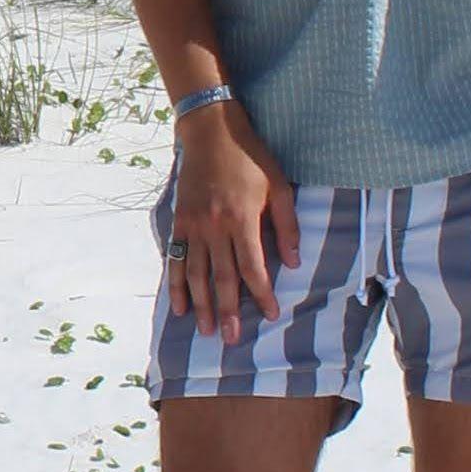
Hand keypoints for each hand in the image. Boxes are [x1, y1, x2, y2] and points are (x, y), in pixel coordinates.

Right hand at [167, 101, 297, 342]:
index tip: (270, 315)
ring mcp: (193, 225)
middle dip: (228, 311)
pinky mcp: (179, 221)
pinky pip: (176, 259)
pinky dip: (177, 284)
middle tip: (232, 338)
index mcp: (243, 218)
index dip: (261, 294)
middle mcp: (215, 226)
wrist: (210, 132)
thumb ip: (286, 226)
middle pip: (222, 278)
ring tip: (206, 331)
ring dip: (202, 305)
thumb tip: (293, 263)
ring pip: (197, 274)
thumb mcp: (279, 186)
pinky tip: (180, 306)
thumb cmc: (251, 158)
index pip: (253, 267)